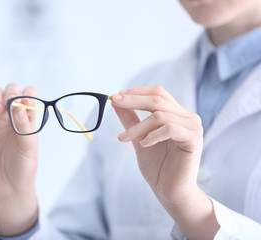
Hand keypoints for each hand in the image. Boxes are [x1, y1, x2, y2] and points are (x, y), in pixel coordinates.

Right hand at [0, 83, 38, 236]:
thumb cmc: (23, 165)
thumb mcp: (28, 146)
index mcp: (28, 117)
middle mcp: (13, 114)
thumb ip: (24, 125)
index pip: (30, 94)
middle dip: (11, 92)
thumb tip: (18, 106)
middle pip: (12, 90)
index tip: (26, 103)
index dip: (28, 94)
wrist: (7, 184)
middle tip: (10, 104)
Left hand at [111, 85, 218, 238]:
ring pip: (159, 115)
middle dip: (133, 100)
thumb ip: (130, 119)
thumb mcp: (138, 138)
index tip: (116, 96)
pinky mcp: (193, 139)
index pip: (157, 93)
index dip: (137, 92)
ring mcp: (192, 127)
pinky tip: (144, 144)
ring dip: (138, 126)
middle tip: (115, 102)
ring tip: (124, 138)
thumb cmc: (157, 166)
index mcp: (175, 114)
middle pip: (158, 99)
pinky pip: (169, 128)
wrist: (170, 191)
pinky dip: (152, 135)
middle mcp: (187, 117)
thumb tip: (116, 101)